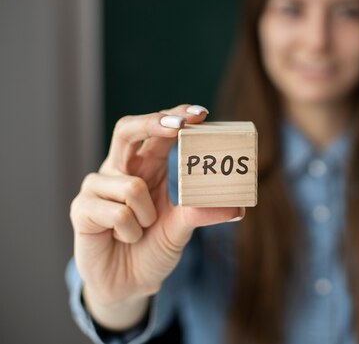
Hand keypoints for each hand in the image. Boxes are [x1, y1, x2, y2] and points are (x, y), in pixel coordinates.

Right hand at [70, 104, 241, 328]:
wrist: (128, 284)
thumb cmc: (154, 246)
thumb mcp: (182, 227)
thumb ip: (203, 212)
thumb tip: (238, 208)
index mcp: (147, 165)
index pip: (158, 130)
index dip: (175, 117)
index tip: (200, 114)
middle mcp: (121, 168)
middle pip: (127, 129)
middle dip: (153, 123)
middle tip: (180, 127)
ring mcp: (97, 186)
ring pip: (131, 185)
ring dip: (146, 215)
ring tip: (142, 228)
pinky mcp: (81, 208)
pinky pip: (117, 212)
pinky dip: (129, 231)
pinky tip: (123, 238)